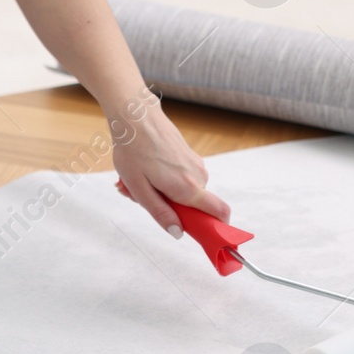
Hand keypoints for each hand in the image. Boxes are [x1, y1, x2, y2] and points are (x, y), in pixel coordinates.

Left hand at [111, 104, 230, 235]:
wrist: (136, 116)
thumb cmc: (133, 152)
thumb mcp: (140, 189)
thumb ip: (160, 213)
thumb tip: (178, 233)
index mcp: (189, 188)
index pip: (220, 213)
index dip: (217, 228)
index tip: (204, 236)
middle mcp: (199, 177)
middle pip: (193, 206)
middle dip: (169, 208)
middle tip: (138, 196)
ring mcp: (196, 165)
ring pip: (183, 191)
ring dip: (161, 192)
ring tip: (135, 179)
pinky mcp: (190, 157)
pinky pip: (180, 178)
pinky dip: (162, 179)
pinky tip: (142, 169)